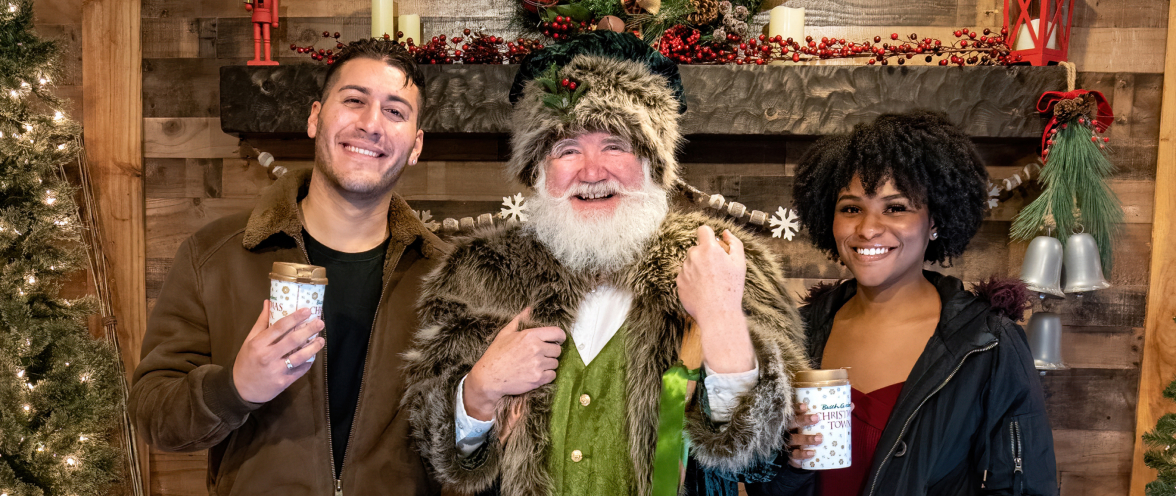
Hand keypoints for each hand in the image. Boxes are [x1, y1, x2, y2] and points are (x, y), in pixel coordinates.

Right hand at [232, 301, 324, 403]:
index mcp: (258, 344)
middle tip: (320, 322)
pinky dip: (308, 362)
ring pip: (300, 356)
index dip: (295, 318)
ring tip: (321, 340)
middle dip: (309, 330)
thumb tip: (268, 302)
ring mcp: (276, 371)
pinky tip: (313, 356)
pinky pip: (300, 370)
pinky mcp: (283, 382)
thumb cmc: (246, 362)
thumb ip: (261, 323)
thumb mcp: (249, 341)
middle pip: (293, 340)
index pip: (279, 327)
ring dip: (313, 347)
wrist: (241, 389)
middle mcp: (267, 356)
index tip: (307, 310)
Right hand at [464, 308, 564, 420]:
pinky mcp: (538, 379)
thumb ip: (519, 320)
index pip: (558, 333)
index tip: (557, 341)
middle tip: (541, 355)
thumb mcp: (505, 333)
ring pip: (555, 363)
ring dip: (548, 364)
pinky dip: (546, 375)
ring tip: (535, 364)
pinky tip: (536, 373)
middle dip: (551, 352)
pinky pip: (552, 375)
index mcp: (530, 336)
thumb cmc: (496, 354)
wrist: (488, 378)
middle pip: (557, 350)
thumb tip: (529, 309)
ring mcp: (538, 365)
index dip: (559, 337)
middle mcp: (536, 349)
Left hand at [678, 226, 753, 372]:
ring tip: (711, 283)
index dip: (709, 235)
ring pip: (691, 263)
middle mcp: (693, 256)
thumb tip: (725, 233)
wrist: (717, 313)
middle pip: (697, 248)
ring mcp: (684, 269)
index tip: (713, 243)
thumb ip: (734, 244)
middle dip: (706, 255)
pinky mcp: (678, 282)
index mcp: (709, 249)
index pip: (703, 230)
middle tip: (718, 270)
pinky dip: (692, 280)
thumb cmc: (731, 289)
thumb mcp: (739, 264)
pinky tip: (702, 290)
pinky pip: (685, 275)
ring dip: (698, 268)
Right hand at [787, 403, 821, 467]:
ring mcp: (787, 443)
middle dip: (803, 420)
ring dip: (806, 439)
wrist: (797, 455)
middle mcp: (787, 430)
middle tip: (816, 418)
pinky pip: (794, 454)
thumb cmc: (806, 434)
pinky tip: (812, 452)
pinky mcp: (790, 455)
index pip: (791, 411)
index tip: (805, 406)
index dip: (796, 408)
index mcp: (791, 420)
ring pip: (793, 439)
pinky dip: (803, 454)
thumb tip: (850, 406)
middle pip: (791, 423)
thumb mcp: (812, 425)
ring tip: (819, 438)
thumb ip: (826, 417)